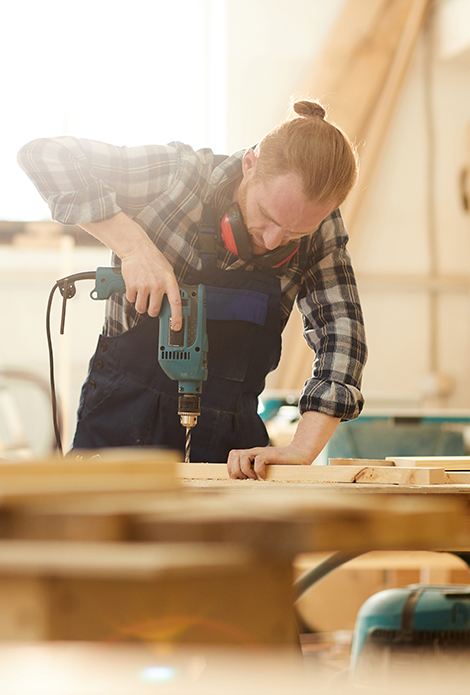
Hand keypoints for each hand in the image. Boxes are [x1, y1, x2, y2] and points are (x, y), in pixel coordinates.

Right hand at [81, 212, 181, 328]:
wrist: (137, 249)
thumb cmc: (153, 259)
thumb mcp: (167, 271)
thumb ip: (169, 286)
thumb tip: (171, 303)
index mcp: (169, 281)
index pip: (176, 303)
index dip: (177, 317)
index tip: (176, 327)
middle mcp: (157, 285)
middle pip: (154, 310)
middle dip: (152, 311)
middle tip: (151, 305)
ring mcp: (144, 286)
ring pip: (141, 308)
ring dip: (141, 305)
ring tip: (142, 294)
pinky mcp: (132, 285)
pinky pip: (131, 300)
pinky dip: (132, 297)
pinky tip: (135, 287)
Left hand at [227, 411, 339, 479]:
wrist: (298, 456)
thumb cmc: (282, 466)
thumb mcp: (265, 469)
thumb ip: (254, 472)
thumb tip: (243, 484)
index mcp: (251, 455)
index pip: (232, 455)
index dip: (231, 467)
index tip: (238, 479)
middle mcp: (254, 452)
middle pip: (234, 455)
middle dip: (236, 470)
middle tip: (246, 479)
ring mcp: (262, 452)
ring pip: (243, 457)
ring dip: (246, 470)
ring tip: (254, 478)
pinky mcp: (271, 454)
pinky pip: (258, 460)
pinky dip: (259, 470)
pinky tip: (264, 476)